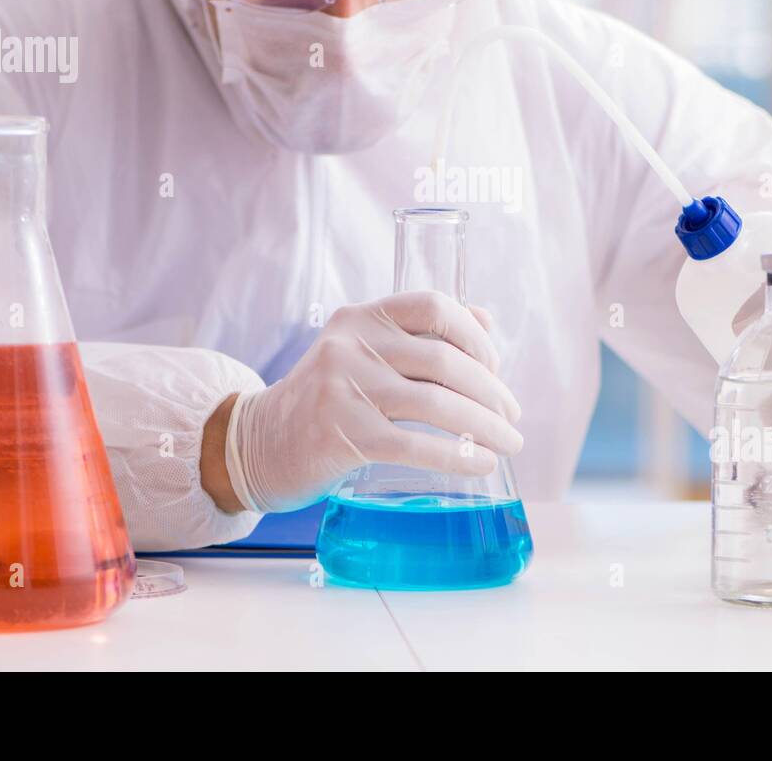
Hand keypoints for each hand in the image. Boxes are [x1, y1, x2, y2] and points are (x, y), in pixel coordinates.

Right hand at [222, 291, 523, 511]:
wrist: (259, 444)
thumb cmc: (327, 399)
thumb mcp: (366, 353)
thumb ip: (420, 335)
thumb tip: (486, 321)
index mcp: (363, 317)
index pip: (434, 306)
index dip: (476, 336)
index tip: (496, 367)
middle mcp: (352, 344)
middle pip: (444, 360)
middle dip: (491, 391)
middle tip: (512, 416)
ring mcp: (344, 388)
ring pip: (436, 403)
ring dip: (485, 426)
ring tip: (509, 443)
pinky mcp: (342, 434)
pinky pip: (414, 444)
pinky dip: (457, 455)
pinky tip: (480, 464)